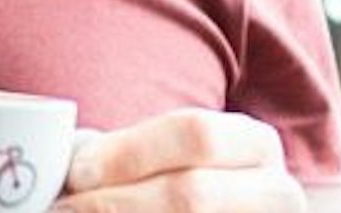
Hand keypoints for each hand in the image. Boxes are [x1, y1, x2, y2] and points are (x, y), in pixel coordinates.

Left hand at [53, 108, 304, 212]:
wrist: (226, 208)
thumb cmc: (179, 182)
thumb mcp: (168, 156)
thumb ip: (126, 152)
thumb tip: (63, 161)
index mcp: (255, 144)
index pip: (196, 135)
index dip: (130, 153)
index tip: (77, 172)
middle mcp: (277, 192)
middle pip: (190, 196)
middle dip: (115, 204)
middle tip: (66, 208)